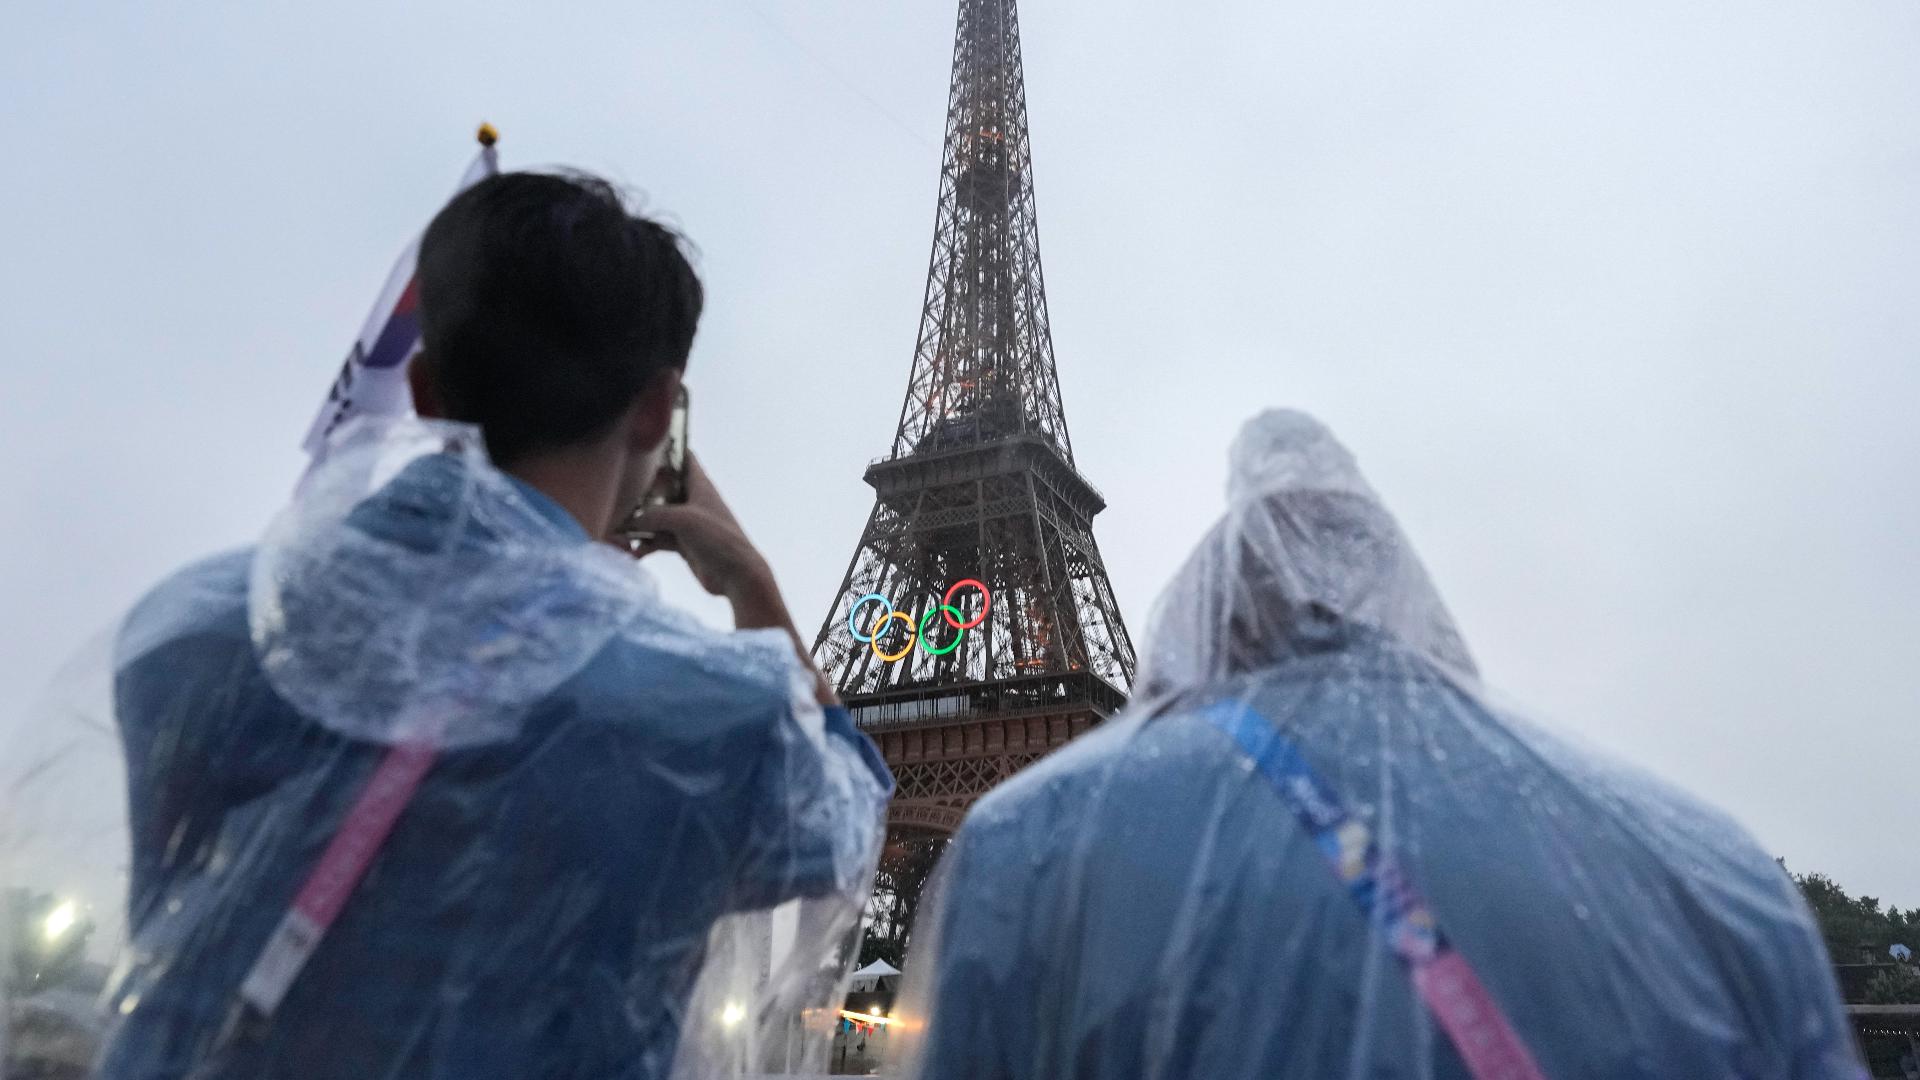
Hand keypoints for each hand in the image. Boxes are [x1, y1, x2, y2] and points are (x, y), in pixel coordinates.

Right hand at [624, 454, 839, 706]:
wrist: (737, 575)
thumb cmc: (719, 539)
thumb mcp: (683, 520)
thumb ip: (652, 516)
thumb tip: (627, 522)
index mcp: (699, 484)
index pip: (682, 457)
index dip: (665, 450)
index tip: (640, 448)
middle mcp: (691, 500)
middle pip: (660, 488)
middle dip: (638, 493)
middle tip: (615, 498)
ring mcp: (686, 523)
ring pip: (654, 517)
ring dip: (636, 525)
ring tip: (617, 534)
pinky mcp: (682, 544)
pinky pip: (656, 539)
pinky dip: (644, 545)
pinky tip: (633, 553)